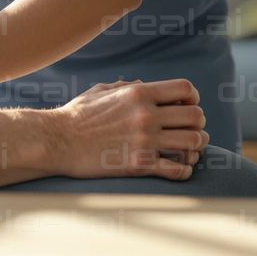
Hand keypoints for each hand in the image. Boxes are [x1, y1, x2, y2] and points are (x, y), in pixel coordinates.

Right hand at [51, 78, 208, 180]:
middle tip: (190, 131)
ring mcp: (144, 140)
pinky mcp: (139, 165)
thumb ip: (125, 86)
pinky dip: (185, 170)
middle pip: (196, 116)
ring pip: (194, 143)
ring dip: (196, 147)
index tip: (187, 106)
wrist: (58, 141)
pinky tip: (178, 168)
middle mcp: (145, 114)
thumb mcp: (100, 92)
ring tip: (189, 151)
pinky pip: (178, 170)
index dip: (193, 98)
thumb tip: (143, 85)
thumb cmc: (76, 115)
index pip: (185, 89)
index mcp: (137, 93)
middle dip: (198, 124)